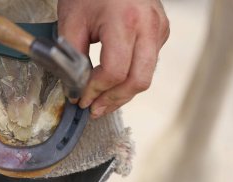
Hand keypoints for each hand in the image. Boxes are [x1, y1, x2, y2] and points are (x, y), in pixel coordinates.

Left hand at [58, 0, 169, 117]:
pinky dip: (130, 79)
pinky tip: (114, 84)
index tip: (80, 99)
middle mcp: (149, 26)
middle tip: (94, 109)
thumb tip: (75, 88)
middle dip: (113, 100)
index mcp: (125, 21)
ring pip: (145, 76)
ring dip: (122, 94)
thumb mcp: (72, 20)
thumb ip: (71, 56)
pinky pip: (148, 64)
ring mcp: (159, 29)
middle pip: (138, 80)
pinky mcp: (161, 32)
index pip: (114, 71)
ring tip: (102, 103)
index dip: (95, 90)